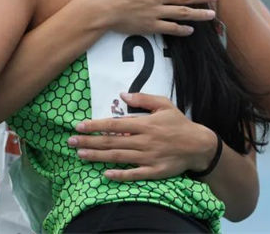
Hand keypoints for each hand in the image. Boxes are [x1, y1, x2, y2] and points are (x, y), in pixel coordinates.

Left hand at [67, 92, 215, 180]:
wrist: (198, 145)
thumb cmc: (179, 123)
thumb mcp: (164, 104)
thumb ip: (143, 98)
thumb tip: (122, 93)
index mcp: (144, 124)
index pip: (114, 124)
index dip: (95, 125)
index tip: (79, 126)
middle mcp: (144, 141)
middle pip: (111, 142)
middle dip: (89, 141)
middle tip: (70, 141)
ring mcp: (148, 157)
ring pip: (118, 157)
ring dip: (97, 156)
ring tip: (80, 154)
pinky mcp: (154, 171)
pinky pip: (134, 174)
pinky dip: (119, 175)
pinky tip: (105, 174)